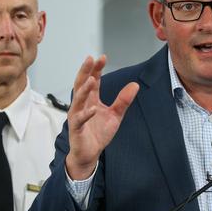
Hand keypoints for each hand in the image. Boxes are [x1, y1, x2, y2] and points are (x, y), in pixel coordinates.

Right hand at [65, 55, 138, 179]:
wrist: (89, 153)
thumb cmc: (98, 133)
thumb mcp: (115, 115)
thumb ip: (123, 100)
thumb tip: (135, 85)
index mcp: (90, 99)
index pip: (92, 80)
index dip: (96, 69)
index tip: (102, 57)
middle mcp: (81, 105)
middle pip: (81, 84)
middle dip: (85, 71)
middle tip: (90, 59)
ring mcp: (77, 116)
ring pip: (78, 100)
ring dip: (84, 89)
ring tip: (92, 79)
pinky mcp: (76, 129)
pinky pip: (80, 120)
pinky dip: (86, 114)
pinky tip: (93, 109)